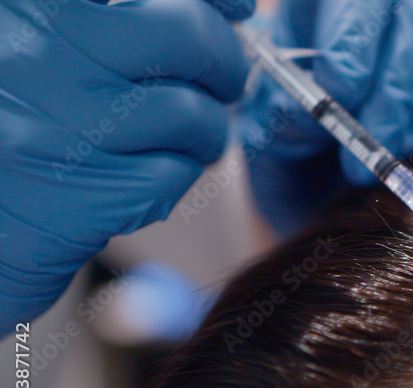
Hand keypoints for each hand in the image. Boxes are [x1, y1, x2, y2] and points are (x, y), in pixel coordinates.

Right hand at [0, 0, 253, 331]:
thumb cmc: (20, 117)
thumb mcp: (46, 44)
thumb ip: (120, 16)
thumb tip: (233, 6)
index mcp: (29, 7)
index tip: (240, 8)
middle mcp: (34, 56)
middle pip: (185, 38)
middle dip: (226, 63)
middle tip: (224, 80)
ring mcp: (58, 127)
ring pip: (191, 113)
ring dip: (207, 130)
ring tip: (184, 136)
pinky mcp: (80, 193)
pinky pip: (175, 173)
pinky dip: (179, 175)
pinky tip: (148, 172)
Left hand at [241, 0, 412, 235]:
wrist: (354, 198)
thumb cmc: (312, 165)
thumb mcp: (277, 148)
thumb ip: (277, 122)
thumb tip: (300, 108)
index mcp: (339, 6)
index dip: (351, 41)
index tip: (339, 102)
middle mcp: (411, 3)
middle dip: (399, 84)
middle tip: (378, 145)